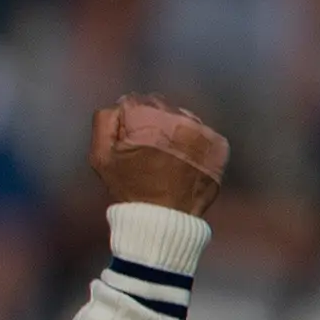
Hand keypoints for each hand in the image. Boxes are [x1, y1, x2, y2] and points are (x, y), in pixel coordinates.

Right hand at [87, 95, 224, 217]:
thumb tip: (121, 105)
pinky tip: (182, 161)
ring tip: (165, 157)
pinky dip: (192, 143)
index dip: (127, 122)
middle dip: (150, 122)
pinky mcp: (218, 145)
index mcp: (149, 119)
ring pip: (182, 117)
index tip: (128, 141)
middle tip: (146, 150)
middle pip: (160, 105)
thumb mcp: (101, 156)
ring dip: (172, 130)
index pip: (134, 101)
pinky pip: (202, 132)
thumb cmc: (129, 187)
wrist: (166, 218)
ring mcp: (203, 132)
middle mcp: (179, 120)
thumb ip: (104, 121)